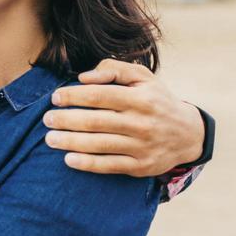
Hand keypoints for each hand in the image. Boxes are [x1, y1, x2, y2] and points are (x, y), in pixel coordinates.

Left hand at [43, 59, 204, 177]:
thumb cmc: (156, 100)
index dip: (73, 96)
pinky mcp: (141, 166)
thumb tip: (84, 77)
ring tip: (50, 139)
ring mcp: (141, 146)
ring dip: (70, 142)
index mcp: (140, 98)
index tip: (55, 98)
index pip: (99, 96)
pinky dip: (88, 164)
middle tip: (46, 119)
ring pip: (99, 145)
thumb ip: (114, 69)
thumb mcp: (143, 77)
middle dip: (66, 120)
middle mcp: (141, 123)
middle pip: (95, 121)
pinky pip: (110, 166)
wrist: (188, 134)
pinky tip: (69, 160)